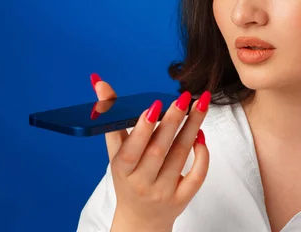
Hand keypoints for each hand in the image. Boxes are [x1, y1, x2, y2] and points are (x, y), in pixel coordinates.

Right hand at [89, 73, 210, 231]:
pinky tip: (201, 135)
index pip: (132, 149)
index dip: (143, 128)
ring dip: (192, 128)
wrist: (140, 218)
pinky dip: (202, 155)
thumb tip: (99, 82)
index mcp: (122, 169)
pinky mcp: (182, 199)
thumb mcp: (115, 150)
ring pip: (180, 157)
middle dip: (173, 121)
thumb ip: (111, 116)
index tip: (154, 105)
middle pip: (159, 150)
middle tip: (183, 97)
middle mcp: (142, 183)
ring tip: (200, 104)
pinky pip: (197, 176)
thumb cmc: (127, 177)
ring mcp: (164, 192)